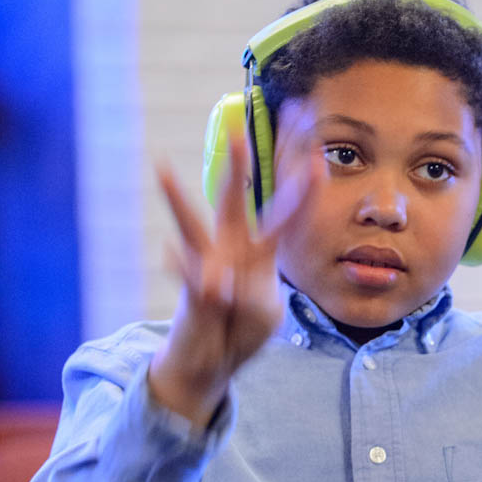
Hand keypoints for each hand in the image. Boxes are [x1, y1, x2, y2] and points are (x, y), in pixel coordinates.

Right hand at [149, 118, 320, 426]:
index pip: (285, 213)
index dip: (301, 186)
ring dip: (177, 201)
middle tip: (240, 122)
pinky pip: (188, 278)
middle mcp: (231, 249)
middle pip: (236, 198)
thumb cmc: (242, 328)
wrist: (212, 359)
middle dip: (239, 161)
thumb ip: (254, 297)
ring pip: (193, 226)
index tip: (318, 152)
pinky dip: (192, 277)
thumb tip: (217, 282)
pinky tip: (204, 281)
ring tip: (163, 168)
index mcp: (262, 252)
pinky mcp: (190, 289)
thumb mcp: (267, 314)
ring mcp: (206, 266)